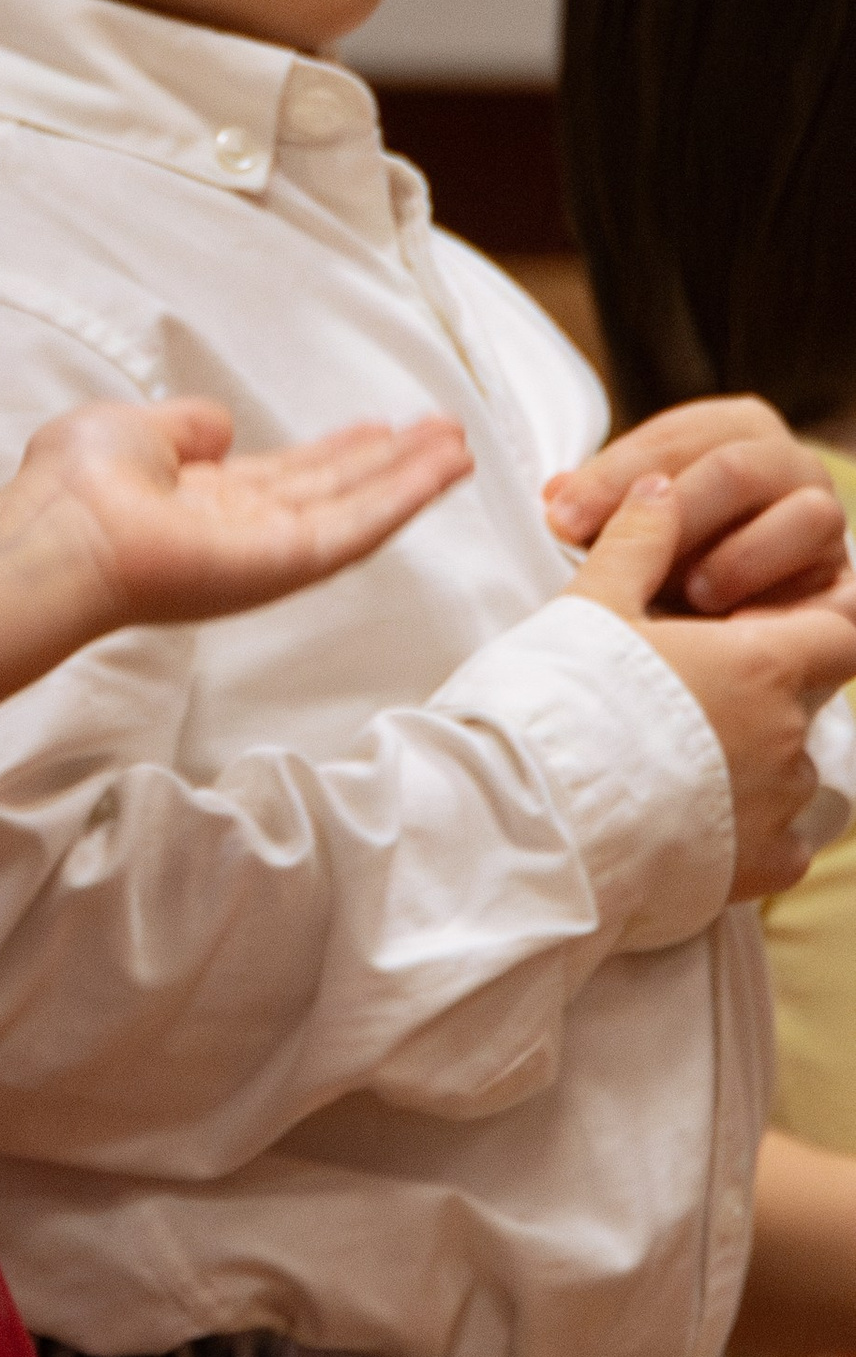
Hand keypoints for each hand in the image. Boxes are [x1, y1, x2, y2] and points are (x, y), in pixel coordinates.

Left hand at [6, 397, 472, 635]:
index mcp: (206, 500)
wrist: (59, 531)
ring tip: (461, 446)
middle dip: (391, 464)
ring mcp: (268, 552)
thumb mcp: (135, 431)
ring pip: (356, 510)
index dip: (338, 452)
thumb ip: (187, 429)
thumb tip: (222, 427)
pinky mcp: (285, 565)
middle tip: (444, 433)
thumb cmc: (74, 484)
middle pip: (334, 492)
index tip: (381, 429)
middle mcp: (243, 531)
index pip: (288, 475)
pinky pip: (357, 530)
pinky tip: (442, 470)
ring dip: (411, 478)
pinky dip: (404, 498)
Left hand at [544, 397, 854, 617]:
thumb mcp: (629, 521)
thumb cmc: (673, 550)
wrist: (739, 610)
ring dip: (740, 556)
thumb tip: (556, 500)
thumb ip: (598, 505)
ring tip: (691, 592)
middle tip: (624, 559)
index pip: (671, 438)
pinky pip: (830, 578)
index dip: (612, 477)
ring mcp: (824, 512)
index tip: (561, 520)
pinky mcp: (844, 572)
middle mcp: (788, 460)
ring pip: (803, 515)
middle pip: (735, 468)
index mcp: (734, 427)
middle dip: (673, 513)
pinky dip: (784, 596)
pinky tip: (735, 621)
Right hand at [571, 475, 855, 898]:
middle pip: (805, 704)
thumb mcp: (593, 603)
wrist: (533, 815)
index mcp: (763, 661)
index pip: (842, 630)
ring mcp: (778, 807)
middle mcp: (788, 734)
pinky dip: (745, 832)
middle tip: (689, 698)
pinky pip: (776, 845)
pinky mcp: (757, 869)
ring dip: (749, 763)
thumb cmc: (563, 697)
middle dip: (761, 697)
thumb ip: (639, 542)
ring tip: (671, 762)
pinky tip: (689, 822)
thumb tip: (660, 487)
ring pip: (788, 775)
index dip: (814, 624)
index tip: (765, 629)